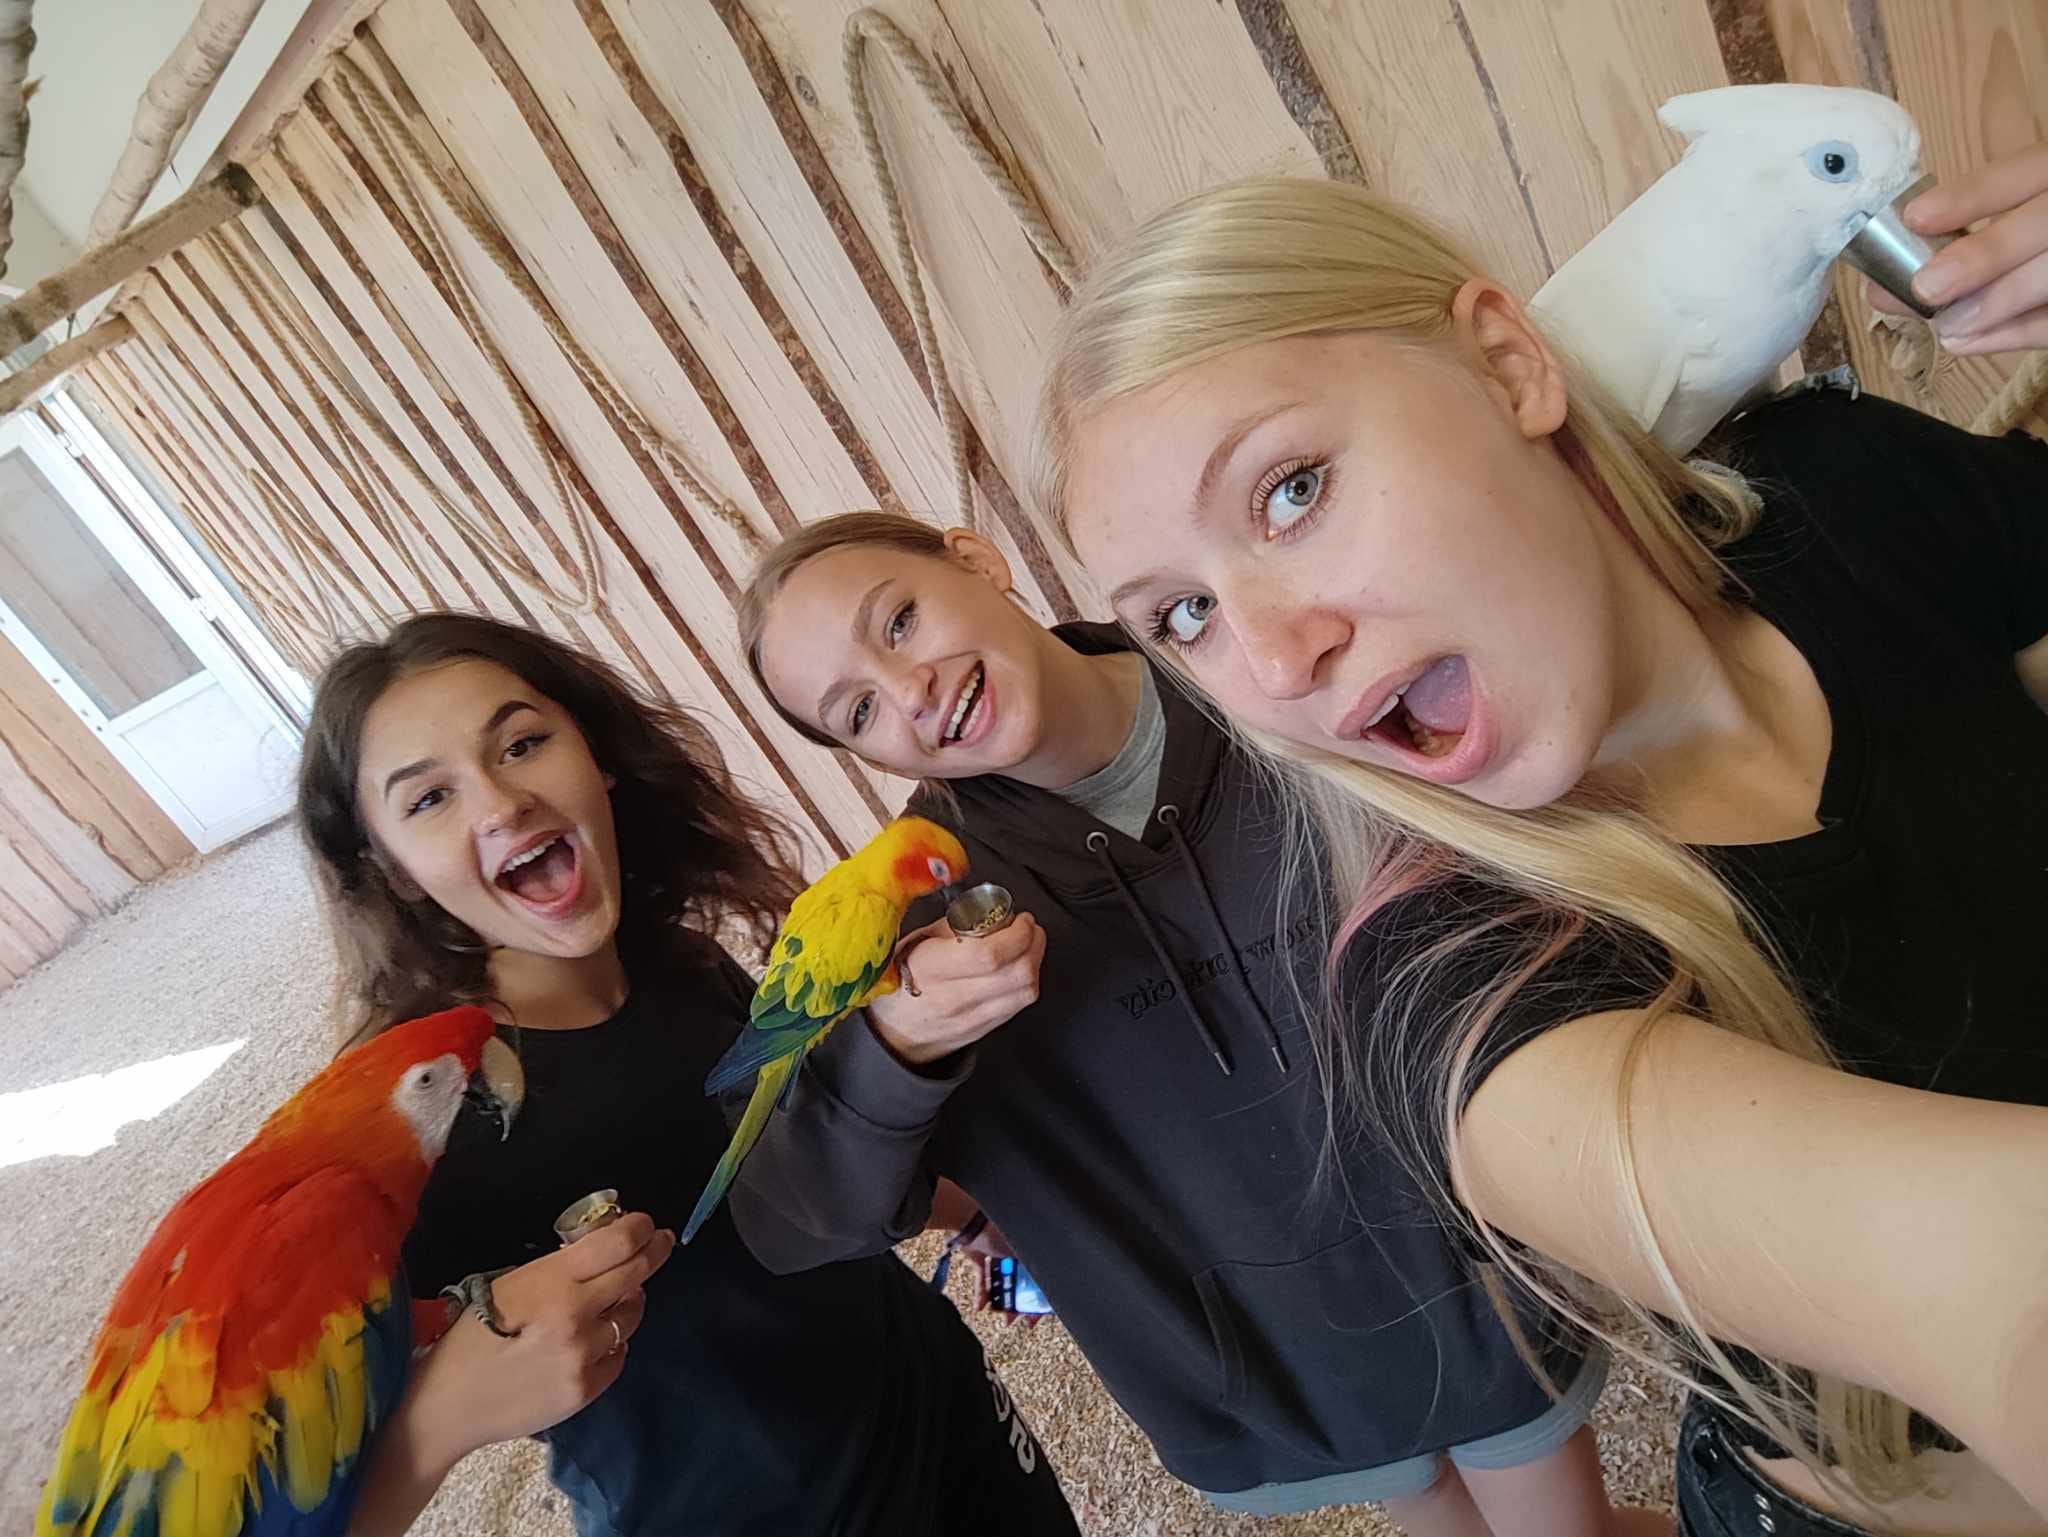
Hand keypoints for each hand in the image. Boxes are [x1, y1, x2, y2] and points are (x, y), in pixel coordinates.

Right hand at [404, 1212, 675, 1466]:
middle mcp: (576, 1319)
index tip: (646, 1224)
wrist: (448, 1405)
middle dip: (653, 1252)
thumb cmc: (468, 1337)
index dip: (639, 1229)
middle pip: (635, 1274)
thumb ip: (558, 1267)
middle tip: (659, 1242)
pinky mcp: (587, 1391)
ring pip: (632, 1317)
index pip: (616, 1245)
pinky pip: (619, 1354)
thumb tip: (601, 1247)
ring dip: (628, 1300)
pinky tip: (593, 1339)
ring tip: (613, 1297)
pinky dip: (613, 1341)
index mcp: (552, 1285)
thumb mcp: (508, 1285)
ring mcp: (585, 1358)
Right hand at [866, 913, 1044, 1065]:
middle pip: (1017, 973)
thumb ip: (954, 924)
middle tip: (1028, 928)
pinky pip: (1020, 1004)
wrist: (894, 1030)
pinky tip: (1018, 968)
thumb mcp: (916, 942)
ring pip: (1025, 991)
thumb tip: (989, 909)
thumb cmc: (901, 978)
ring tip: (1027, 945)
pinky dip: (1027, 981)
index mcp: (932, 967)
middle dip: (1033, 942)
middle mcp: (954, 996)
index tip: (1020, 919)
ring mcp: (972, 1017)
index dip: (1016, 933)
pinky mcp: (985, 1029)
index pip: (989, 954)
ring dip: (1035, 961)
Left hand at [963, 1218, 1043, 1329]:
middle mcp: (1015, 1248)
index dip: (1040, 1297)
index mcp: (1030, 1247)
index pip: (1038, 1276)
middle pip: (1021, 1281)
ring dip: (1003, 1300)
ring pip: (1003, 1282)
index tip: (1038, 1313)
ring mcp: (997, 1252)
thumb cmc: (999, 1230)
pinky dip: (982, 1293)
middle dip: (1021, 1302)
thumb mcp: (1023, 1253)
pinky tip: (980, 1306)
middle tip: (1019, 1318)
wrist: (969, 1220)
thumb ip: (1034, 1268)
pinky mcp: (980, 1255)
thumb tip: (1046, 1285)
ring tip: (1003, 1316)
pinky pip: (983, 1279)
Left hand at [1865, 143, 2047, 352]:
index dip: (1974, 195)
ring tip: (1947, 327)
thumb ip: (1956, 243)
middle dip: (1985, 255)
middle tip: (1928, 288)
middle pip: (2045, 222)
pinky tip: (1967, 343)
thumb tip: (1881, 287)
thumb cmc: (2023, 238)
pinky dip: (2018, 333)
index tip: (1916, 217)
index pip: (2027, 169)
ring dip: (2000, 300)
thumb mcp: (2008, 219)